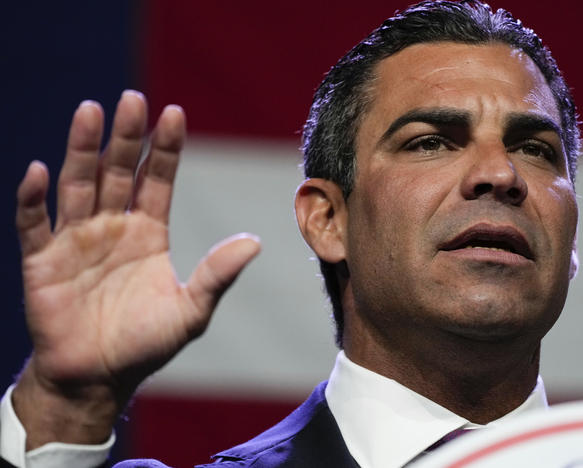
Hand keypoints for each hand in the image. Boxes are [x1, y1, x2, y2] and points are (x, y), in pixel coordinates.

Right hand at [13, 91, 259, 447]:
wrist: (99, 377)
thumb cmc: (146, 343)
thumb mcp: (191, 311)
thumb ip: (217, 275)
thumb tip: (255, 241)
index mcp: (149, 232)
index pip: (157, 179)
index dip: (165, 148)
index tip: (174, 113)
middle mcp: (112, 226)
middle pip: (117, 171)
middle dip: (126, 136)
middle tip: (132, 99)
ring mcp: (75, 240)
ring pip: (77, 184)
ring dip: (81, 150)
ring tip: (90, 112)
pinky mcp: (41, 261)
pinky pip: (33, 224)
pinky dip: (32, 199)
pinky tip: (39, 171)